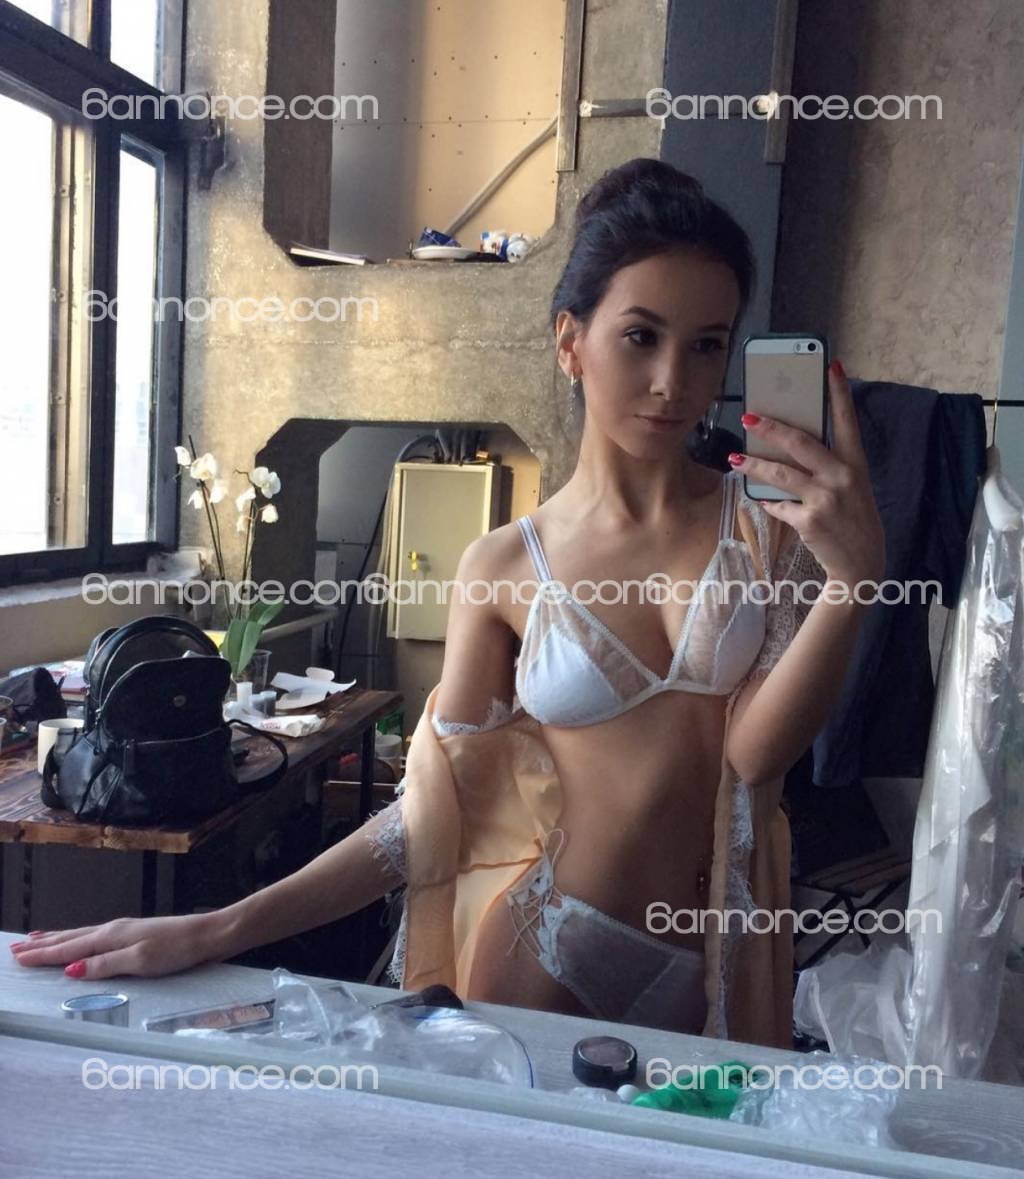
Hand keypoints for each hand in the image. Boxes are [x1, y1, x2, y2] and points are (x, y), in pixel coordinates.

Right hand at [7, 913, 222, 979]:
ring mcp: (124, 930)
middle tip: (15, 947)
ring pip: (81, 934)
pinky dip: (77, 938)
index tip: (17, 957)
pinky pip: (95, 935)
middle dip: (42, 944)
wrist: (207, 935)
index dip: (42, 955)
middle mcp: (113, 930)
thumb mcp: (139, 961)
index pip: (68, 947)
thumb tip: (69, 968)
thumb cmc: (176, 949)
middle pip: (70, 937)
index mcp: (111, 937)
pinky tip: (80, 940)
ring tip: (35, 938)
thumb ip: (104, 965)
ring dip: (56, 938)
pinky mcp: (134, 935)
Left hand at [731, 359, 884, 587]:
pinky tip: (764, 501)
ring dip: (754, 464)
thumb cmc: (853, 521)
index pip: (847, 421)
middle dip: (771, 427)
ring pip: (780, 473)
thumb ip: (828, 469)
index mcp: (856, 465)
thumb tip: (790, 450)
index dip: (839, 393)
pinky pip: (778, 504)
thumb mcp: (852, 489)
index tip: (831, 365)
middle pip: (801, 442)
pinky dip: (769, 502)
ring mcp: (825, 498)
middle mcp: (842, 477)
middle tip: (749, 415)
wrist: (860, 566)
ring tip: (735, 457)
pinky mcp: (809, 519)